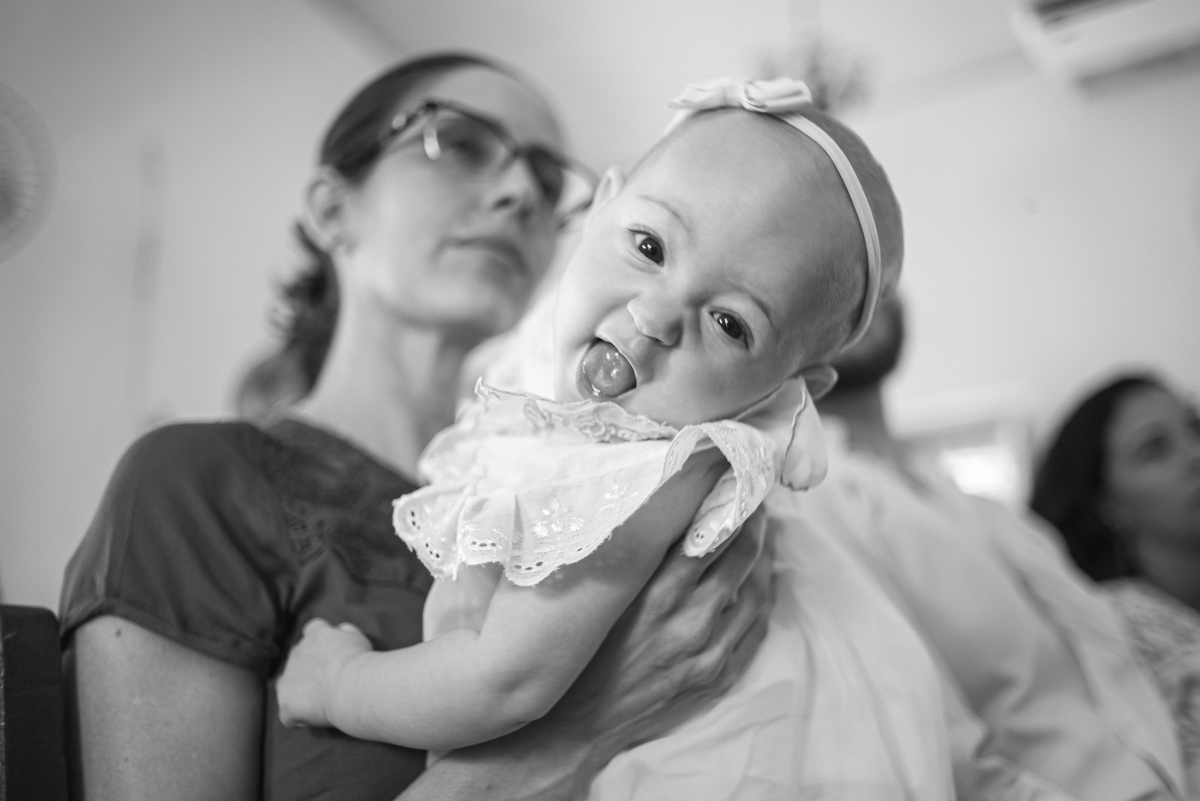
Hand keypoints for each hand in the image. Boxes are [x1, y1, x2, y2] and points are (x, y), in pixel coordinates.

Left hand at [276, 618, 371, 728]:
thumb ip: (346, 632)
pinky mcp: (287, 704)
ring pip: (288, 685)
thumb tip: (341, 631)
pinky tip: (314, 721)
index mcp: (315, 634)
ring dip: (300, 692)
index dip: (321, 642)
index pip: (313, 630)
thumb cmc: (359, 662)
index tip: (332, 653)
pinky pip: (289, 714)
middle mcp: (297, 652)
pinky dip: (299, 718)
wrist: (350, 686)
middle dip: (309, 668)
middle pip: (298, 657)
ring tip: (321, 703)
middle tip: (331, 681)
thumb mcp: (358, 638)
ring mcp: (288, 678)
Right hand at [548, 506, 773, 779]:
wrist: (578, 723)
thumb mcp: (603, 593)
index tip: (734, 480)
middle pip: (740, 556)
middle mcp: (688, 619)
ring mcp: (707, 651)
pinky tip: (760, 582)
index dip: (729, 502)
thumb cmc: (582, 648)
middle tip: (755, 498)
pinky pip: (756, 628)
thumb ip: (637, 555)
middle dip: (754, 522)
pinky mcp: (716, 675)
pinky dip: (763, 598)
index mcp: (656, 592)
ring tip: (763, 534)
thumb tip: (665, 509)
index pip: (710, 532)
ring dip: (764, 558)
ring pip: (755, 591)